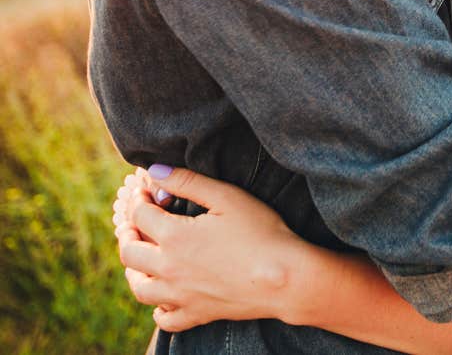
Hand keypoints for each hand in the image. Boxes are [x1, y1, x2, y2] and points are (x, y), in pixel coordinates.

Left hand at [113, 166, 313, 331]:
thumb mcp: (226, 196)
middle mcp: (169, 270)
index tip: (144, 191)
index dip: (139, 199)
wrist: (284, 277)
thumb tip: (154, 171)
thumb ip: (187, 181)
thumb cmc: (260, 231)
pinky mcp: (197, 315)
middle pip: (129, 252)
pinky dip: (158, 308)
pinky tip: (164, 296)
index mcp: (174, 237)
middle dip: (127, 232)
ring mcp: (180, 297)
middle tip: (133, 221)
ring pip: (139, 288)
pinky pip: (164, 319)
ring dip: (133, 270)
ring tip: (140, 256)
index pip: (140, 215)